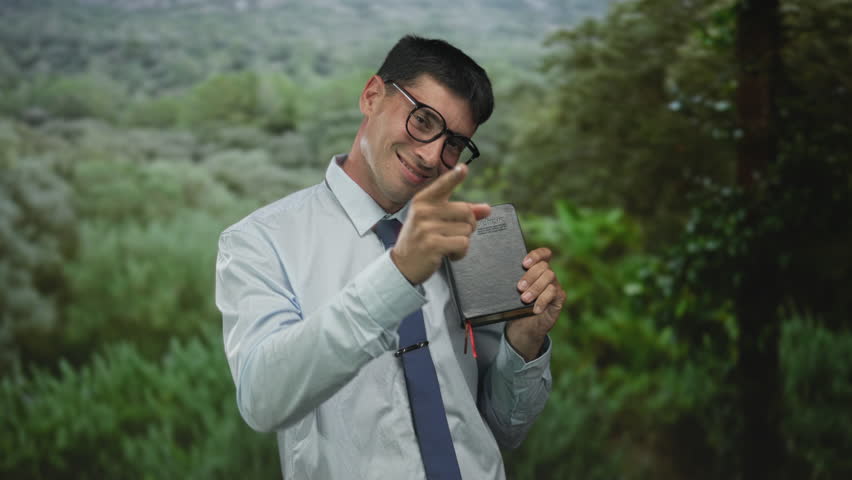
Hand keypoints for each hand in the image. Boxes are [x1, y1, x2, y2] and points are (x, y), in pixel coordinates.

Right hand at [392, 164, 490, 284]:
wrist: (403, 265)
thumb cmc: (422, 239)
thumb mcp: (436, 221)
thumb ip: (461, 213)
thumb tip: (487, 209)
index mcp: (423, 201)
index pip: (442, 185)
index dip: (454, 176)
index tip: (463, 168)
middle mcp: (423, 211)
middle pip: (466, 211)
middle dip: (468, 225)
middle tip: (453, 234)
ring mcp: (427, 227)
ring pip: (466, 230)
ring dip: (462, 242)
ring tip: (446, 245)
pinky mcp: (433, 244)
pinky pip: (463, 244)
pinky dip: (461, 253)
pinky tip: (448, 255)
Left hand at [505, 247, 565, 360]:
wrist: (523, 326)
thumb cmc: (516, 305)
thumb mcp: (511, 292)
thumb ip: (510, 281)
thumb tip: (495, 274)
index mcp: (537, 269)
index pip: (543, 254)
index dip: (536, 255)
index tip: (524, 263)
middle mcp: (548, 275)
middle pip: (544, 266)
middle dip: (530, 276)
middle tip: (519, 287)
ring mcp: (555, 286)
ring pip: (550, 277)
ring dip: (535, 288)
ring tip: (524, 299)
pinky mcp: (559, 298)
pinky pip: (554, 293)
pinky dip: (543, 300)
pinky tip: (535, 309)